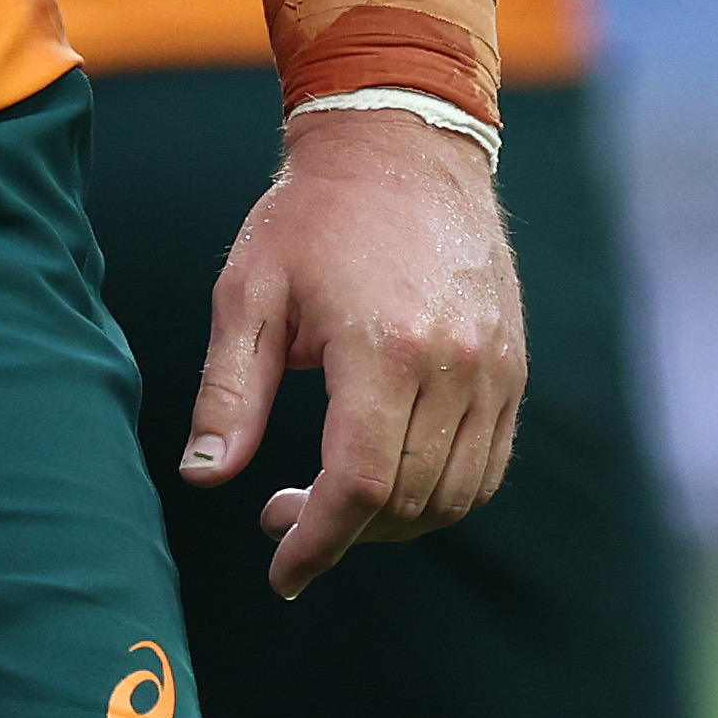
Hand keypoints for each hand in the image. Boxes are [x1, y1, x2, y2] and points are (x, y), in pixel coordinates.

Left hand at [182, 107, 526, 599]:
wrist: (401, 146)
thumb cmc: (310, 216)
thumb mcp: (249, 293)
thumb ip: (229, 393)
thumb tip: (204, 480)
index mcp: (384, 348)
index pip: (361, 486)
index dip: (318, 543)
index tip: (281, 571)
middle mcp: (453, 365)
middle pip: (408, 502)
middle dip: (343, 534)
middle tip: (284, 519)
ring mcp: (493, 369)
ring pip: (455, 496)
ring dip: (393, 526)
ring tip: (332, 505)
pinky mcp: (512, 368)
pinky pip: (487, 466)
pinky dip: (440, 496)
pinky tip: (387, 481)